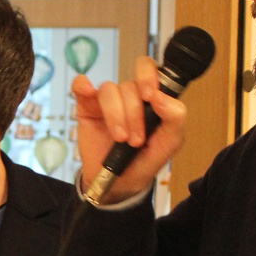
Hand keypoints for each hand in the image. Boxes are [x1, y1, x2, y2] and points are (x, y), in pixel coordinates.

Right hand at [72, 55, 188, 202]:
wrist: (118, 184)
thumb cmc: (144, 161)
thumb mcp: (168, 145)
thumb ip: (175, 120)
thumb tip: (161, 98)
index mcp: (151, 99)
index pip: (151, 71)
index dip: (149, 78)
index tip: (149, 98)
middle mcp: (130, 96)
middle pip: (129, 86)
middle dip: (133, 112)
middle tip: (135, 138)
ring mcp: (107, 101)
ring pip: (109, 91)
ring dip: (116, 116)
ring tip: (120, 140)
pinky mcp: (87, 107)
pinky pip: (80, 86)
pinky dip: (82, 86)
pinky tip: (87, 92)